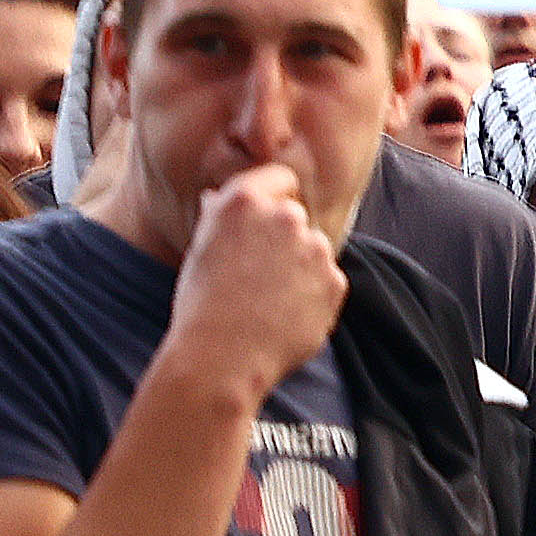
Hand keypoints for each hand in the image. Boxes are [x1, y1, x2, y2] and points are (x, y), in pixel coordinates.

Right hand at [162, 162, 350, 408]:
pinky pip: (326, 282)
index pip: (279, 178)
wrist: (220, 357)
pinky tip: (284, 317)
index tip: (265, 221)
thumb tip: (219, 197)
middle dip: (283, 238)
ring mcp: (314, 249)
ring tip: (268, 301)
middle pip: (294, 217)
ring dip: (299, 267)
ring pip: (313, 250)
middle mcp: (285, 217)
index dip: (274, 196)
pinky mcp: (334, 282)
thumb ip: (220, 216)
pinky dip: (312, 296)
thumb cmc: (201, 304)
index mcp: (245, 201)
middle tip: (258, 274)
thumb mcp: (201, 248)